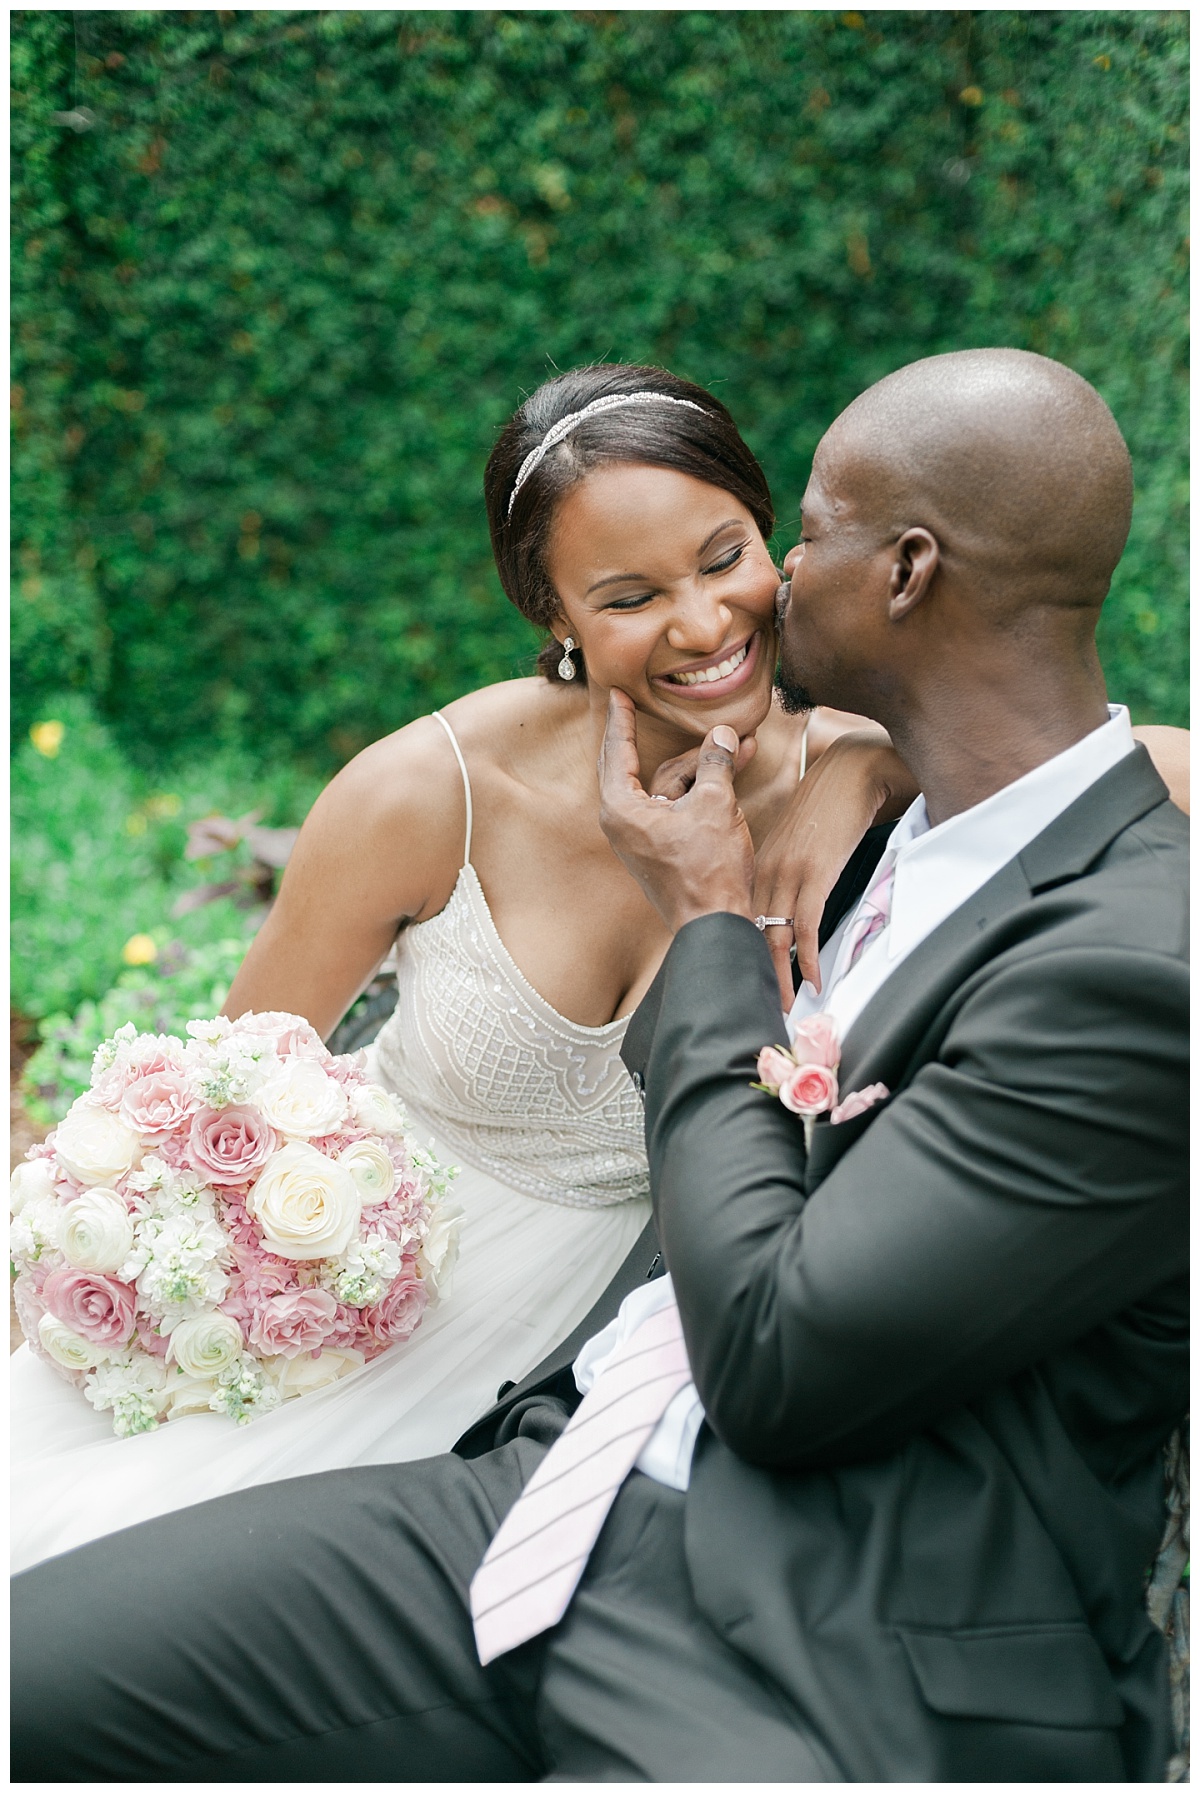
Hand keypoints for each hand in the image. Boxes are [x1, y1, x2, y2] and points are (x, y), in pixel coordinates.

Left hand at [598, 690, 756, 932]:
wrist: (715, 924)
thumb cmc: (708, 871)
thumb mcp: (715, 804)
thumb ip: (715, 763)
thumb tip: (723, 735)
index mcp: (621, 808)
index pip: (618, 750)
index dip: (623, 719)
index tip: (618, 693)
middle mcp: (625, 821)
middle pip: (656, 769)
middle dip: (694, 751)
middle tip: (719, 728)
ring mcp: (644, 837)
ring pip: (675, 788)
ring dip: (708, 770)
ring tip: (744, 748)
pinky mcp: (664, 848)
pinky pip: (682, 807)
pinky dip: (705, 792)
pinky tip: (734, 772)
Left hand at [753, 732, 916, 1005]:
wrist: (853, 770)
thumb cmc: (828, 804)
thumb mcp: (797, 840)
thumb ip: (787, 870)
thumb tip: (789, 903)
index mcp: (757, 861)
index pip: (742, 916)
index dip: (742, 951)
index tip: (744, 979)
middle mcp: (766, 868)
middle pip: (752, 931)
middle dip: (755, 972)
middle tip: (758, 1004)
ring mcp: (789, 871)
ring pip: (775, 934)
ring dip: (780, 974)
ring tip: (783, 1005)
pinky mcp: (816, 873)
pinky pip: (808, 924)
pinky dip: (810, 956)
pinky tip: (813, 979)